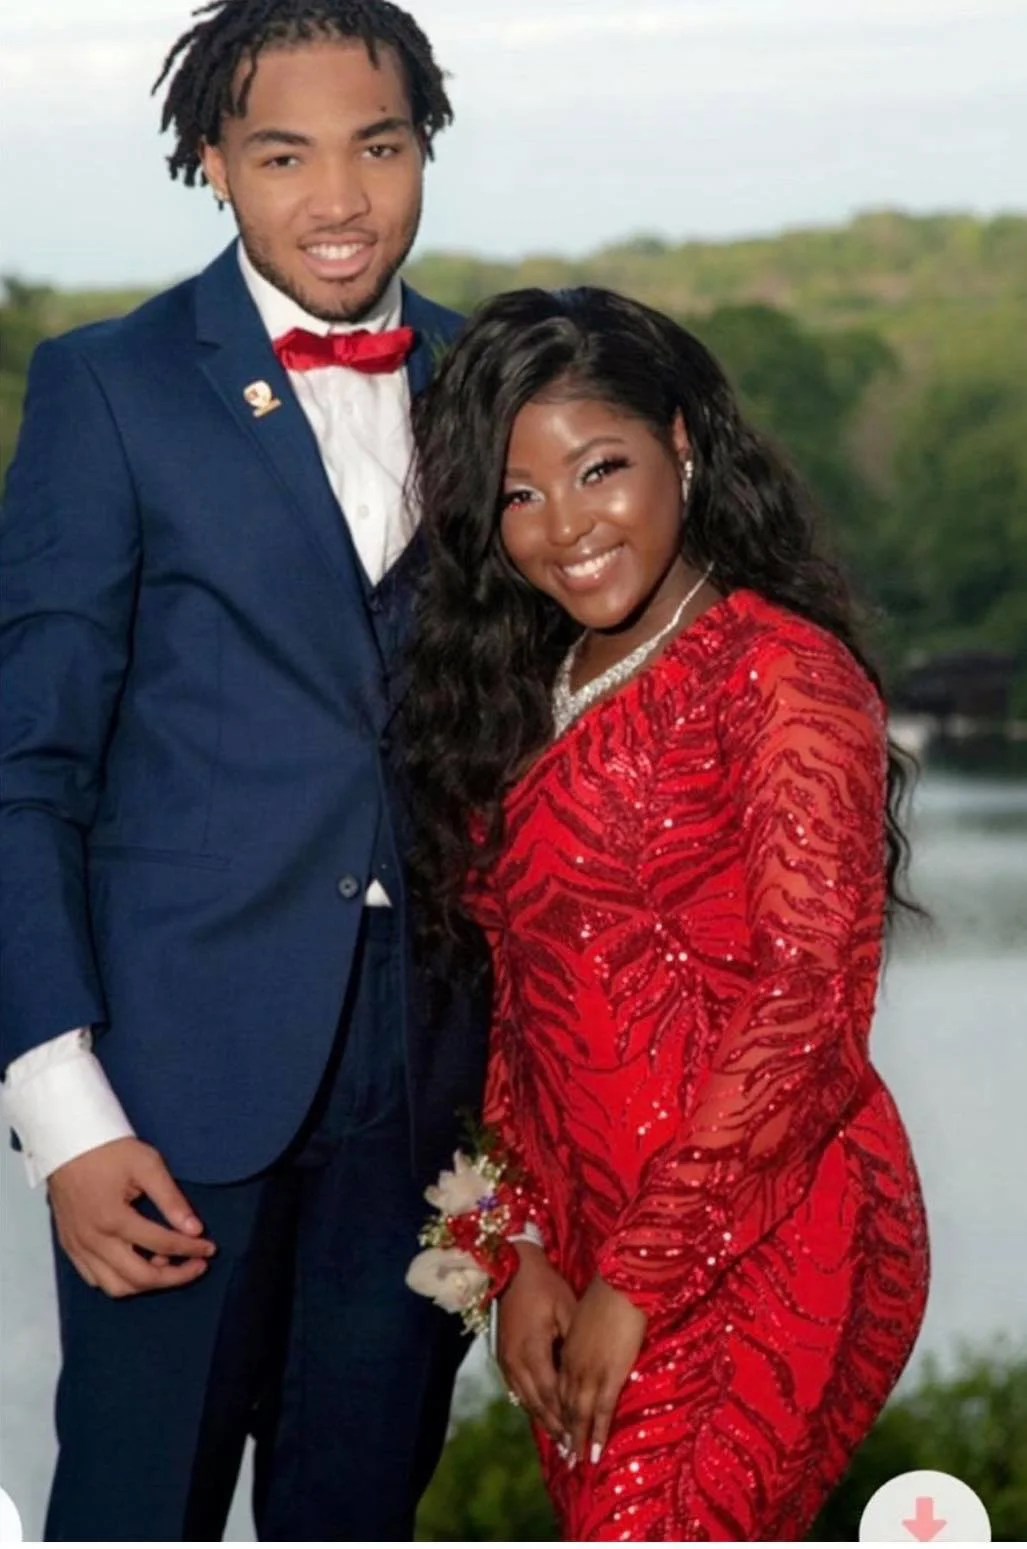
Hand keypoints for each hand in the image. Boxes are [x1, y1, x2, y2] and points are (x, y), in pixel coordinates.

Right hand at [48, 1137, 215, 1297]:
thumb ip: (171, 1200)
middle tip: (196, 1266)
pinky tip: (137, 1265)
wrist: (68, 1142)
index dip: (191, 1249)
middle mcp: (93, 1240)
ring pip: (115, 1287)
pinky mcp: (70, 1247)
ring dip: (145, 1283)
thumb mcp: (148, 1165)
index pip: (162, 1244)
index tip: (209, 1249)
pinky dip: (119, 1281)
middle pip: (139, 1277)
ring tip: (166, 1264)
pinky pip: (94, 1279)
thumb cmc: (110, 1150)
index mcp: (114, 1218)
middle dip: (174, 1277)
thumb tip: (195, 1229)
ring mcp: (79, 1247)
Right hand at [496, 1241, 577, 1441]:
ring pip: (525, 1399)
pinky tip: (541, 1415)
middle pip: (537, 1403)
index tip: (581, 1437)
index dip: (566, 1417)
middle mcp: (515, 1360)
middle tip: (572, 1451)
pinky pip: (517, 1388)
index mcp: (532, 1350)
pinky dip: (531, 1404)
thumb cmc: (545, 1285)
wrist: (512, 1267)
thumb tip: (589, 1370)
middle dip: (555, 1427)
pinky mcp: (503, 1355)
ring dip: (543, 1420)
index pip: (551, 1393)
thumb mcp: (566, 1308)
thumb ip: (574, 1342)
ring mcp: (506, 1359)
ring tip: (560, 1440)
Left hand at [559, 1275, 646, 1466]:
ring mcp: (589, 1372)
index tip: (558, 1427)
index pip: (558, 1387)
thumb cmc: (605, 1295)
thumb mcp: (584, 1317)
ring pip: (578, 1413)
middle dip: (563, 1431)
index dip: (558, 1410)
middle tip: (564, 1454)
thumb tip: (587, 1344)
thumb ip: (582, 1336)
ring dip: (576, 1439)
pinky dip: (597, 1433)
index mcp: (566, 1350)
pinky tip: (595, 1451)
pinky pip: (601, 1412)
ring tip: (576, 1460)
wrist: (618, 1286)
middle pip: (564, 1405)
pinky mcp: (609, 1376)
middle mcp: (572, 1365)